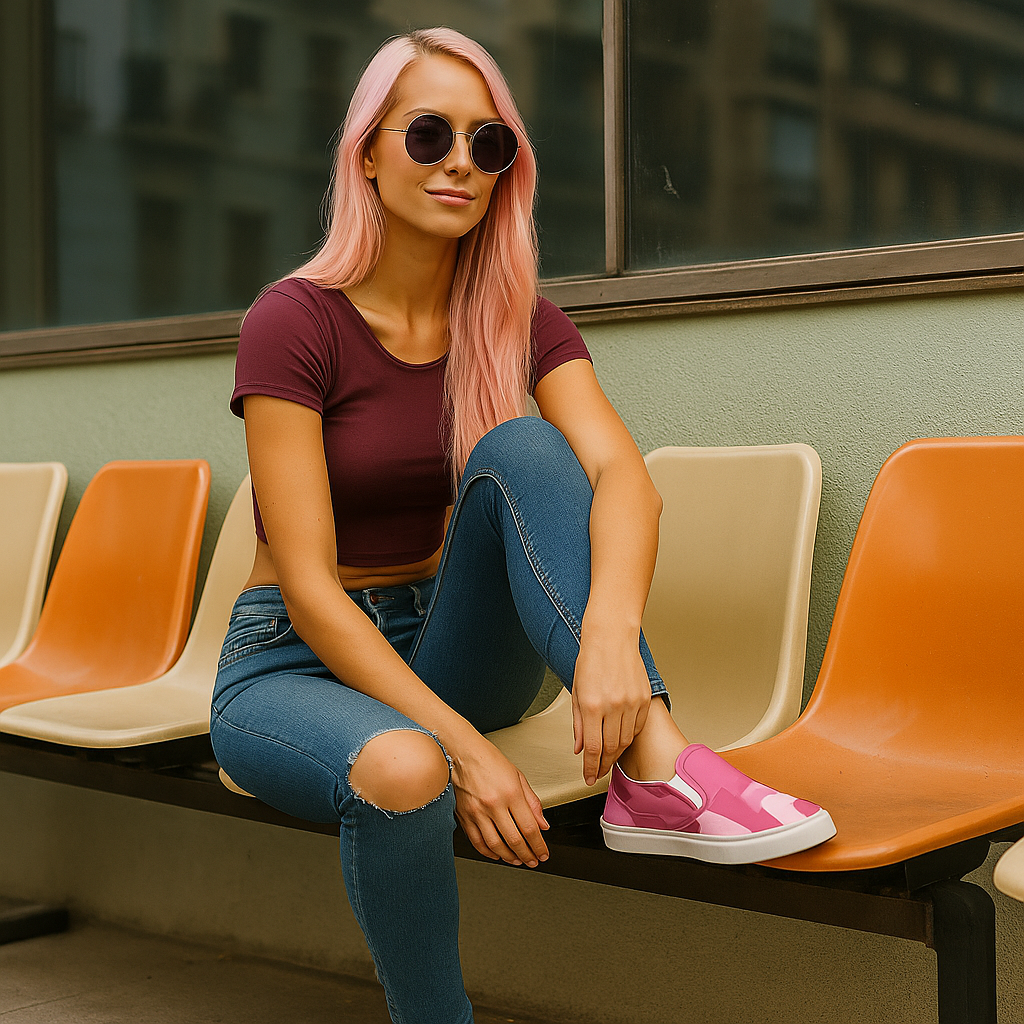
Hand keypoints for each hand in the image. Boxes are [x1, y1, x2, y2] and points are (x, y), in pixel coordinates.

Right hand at [449, 732, 549, 867]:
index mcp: (510, 793)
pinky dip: (488, 852)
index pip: (529, 828)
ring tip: (518, 860)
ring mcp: (476, 811)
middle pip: (514, 840)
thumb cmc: (489, 759)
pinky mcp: (464, 816)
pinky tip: (497, 854)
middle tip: (533, 860)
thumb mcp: (518, 776)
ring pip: (495, 845)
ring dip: (509, 857)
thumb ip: (532, 802)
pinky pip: (477, 841)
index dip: (538, 845)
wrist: (462, 752)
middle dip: (527, 855)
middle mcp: (493, 804)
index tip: (543, 853)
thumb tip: (542, 824)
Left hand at [571, 629, 651, 785]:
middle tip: (597, 772)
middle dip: (603, 765)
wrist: (612, 636)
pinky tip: (621, 740)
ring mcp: (632, 702)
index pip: (592, 748)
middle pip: (610, 749)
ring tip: (608, 759)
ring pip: (626, 741)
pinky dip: (629, 737)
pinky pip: (638, 727)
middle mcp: (613, 706)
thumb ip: (578, 723)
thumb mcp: (576, 691)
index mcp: (592, 705)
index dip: (590, 768)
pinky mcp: (644, 699)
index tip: (588, 777)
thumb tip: (579, 749)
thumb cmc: (591, 659)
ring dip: (616, 754)